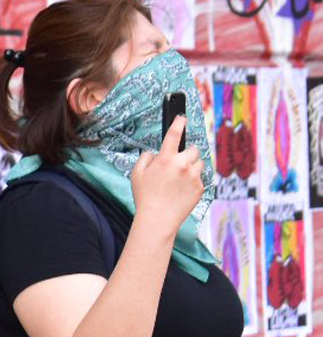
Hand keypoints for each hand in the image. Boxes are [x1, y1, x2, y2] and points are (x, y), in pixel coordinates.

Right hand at [131, 116, 204, 232]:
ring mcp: (194, 176)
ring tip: (180, 179)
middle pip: (193, 149)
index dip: (178, 123)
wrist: (158, 219)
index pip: (174, 134)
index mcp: (165, 159)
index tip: (182, 117)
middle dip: (187, 153)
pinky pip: (200, 178)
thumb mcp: (136, 174)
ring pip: (199, 163)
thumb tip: (154, 152)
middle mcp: (182, 165)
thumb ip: (145, 158)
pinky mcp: (201, 187)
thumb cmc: (145, 197)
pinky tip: (182, 190)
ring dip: (192, 166)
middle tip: (178, 163)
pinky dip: (193, 180)